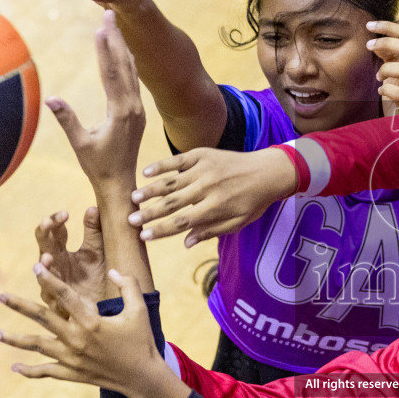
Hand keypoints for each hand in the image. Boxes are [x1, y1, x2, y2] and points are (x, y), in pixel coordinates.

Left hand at [0, 266, 187, 397]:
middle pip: (41, 317)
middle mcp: (76, 339)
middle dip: (18, 305)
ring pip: (36, 345)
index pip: (64, 295)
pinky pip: (46, 372)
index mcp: (91, 321)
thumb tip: (112, 270)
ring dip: (14, 339)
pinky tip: (14, 366)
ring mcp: (71, 358)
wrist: (143, 378)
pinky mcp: (72, 373)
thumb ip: (127, 285)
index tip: (35, 266)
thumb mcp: (139, 310)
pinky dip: (29, 371)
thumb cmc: (142, 341)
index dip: (48, 279)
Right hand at [33, 207, 104, 316]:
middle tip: (49, 223)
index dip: (55, 221)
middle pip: (44, 246)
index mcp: (61, 251)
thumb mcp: (97, 251)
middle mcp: (54, 265)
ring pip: (42, 272)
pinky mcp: (58, 303)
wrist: (107, 306)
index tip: (65, 214)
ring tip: (47, 257)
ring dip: (44, 265)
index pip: (52, 231)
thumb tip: (94, 207)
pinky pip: (50, 296)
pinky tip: (52, 288)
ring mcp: (53, 283)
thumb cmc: (98, 276)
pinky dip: (51, 292)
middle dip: (44, 234)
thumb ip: (94, 231)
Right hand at [46, 11, 146, 186]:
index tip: (99, 28)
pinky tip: (123, 52)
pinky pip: (134, 82)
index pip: (111, 74)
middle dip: (116, 39)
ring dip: (122, 48)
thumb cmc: (98, 166)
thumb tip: (50, 99)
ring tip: (115, 26)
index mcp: (121, 113)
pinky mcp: (138, 114)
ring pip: (132, 72)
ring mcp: (138, 110)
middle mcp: (134, 108)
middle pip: (124, 66)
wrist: (121, 184)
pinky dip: (128, 64)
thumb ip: (68, 121)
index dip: (104, 50)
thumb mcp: (81, 144)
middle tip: (109, 15)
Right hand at [131, 147, 297, 245]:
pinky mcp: (202, 154)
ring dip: (150, 190)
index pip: (182, 221)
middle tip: (130, 219)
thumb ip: (211, 231)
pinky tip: (146, 172)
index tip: (143, 236)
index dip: (161, 230)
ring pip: (171, 181)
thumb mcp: (238, 222)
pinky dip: (161, 165)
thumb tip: (185, 243)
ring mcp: (204, 169)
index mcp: (216, 207)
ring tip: (133, 198)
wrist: (268, 171)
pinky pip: (178, 160)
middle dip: (149, 213)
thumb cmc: (253, 201)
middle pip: (172, 203)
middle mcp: (207, 188)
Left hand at [368, 19, 398, 111]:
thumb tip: (387, 26)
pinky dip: (387, 91)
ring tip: (378, 77)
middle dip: (388, 43)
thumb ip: (390, 50)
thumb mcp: (392, 67)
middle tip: (368, 46)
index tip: (368, 25)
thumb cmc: (395, 92)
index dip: (389, 26)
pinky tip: (381, 92)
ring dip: (387, 69)